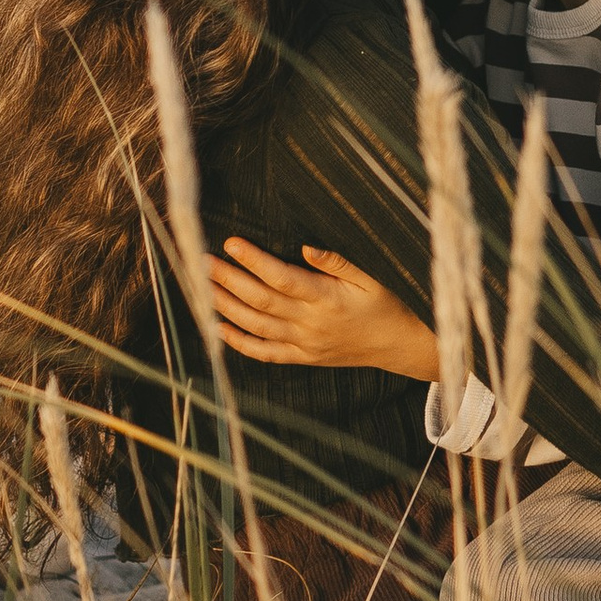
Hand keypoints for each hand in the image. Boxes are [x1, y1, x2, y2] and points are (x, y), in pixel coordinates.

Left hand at [210, 239, 441, 382]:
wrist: (399, 344)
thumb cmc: (387, 304)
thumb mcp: (373, 276)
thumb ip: (338, 262)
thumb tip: (307, 247)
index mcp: (326, 299)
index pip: (281, 278)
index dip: (253, 260)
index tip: (231, 243)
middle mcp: (310, 324)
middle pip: (260, 300)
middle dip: (228, 279)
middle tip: (201, 261)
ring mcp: (304, 344)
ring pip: (255, 326)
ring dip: (225, 307)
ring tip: (201, 287)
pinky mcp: (302, 357)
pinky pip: (264, 353)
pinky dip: (239, 342)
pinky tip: (218, 328)